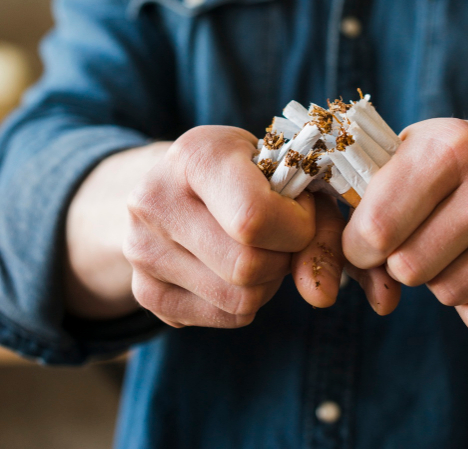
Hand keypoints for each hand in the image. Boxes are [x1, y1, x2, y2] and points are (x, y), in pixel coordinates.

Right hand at [124, 125, 347, 326]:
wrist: (179, 179)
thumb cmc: (247, 170)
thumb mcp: (288, 172)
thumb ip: (319, 227)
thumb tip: (321, 296)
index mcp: (195, 154)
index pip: (253, 217)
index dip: (295, 227)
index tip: (300, 212)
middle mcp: (156, 199)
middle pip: (246, 267)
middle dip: (282, 258)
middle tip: (282, 234)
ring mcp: (141, 248)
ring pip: (237, 300)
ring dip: (267, 283)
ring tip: (261, 248)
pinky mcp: (143, 290)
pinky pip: (222, 318)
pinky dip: (245, 301)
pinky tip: (235, 267)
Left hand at [343, 117, 467, 334]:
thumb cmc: (460, 161)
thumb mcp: (413, 152)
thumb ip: (371, 204)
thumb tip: (362, 277)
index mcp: (454, 144)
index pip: (380, 226)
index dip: (359, 245)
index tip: (363, 241)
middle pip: (411, 268)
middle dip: (400, 261)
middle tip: (416, 237)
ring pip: (449, 294)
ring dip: (439, 280)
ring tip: (456, 243)